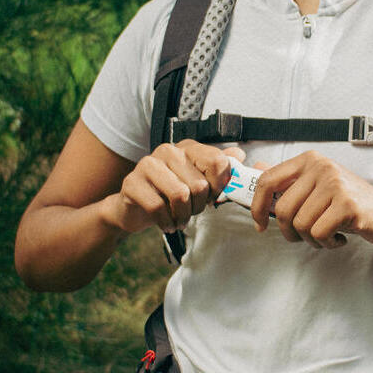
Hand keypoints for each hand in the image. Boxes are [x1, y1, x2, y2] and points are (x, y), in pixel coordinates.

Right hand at [107, 141, 242, 236]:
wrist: (134, 209)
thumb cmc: (169, 194)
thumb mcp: (197, 181)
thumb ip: (218, 168)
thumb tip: (240, 154)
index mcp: (188, 148)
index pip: (218, 162)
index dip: (219, 187)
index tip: (211, 197)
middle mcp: (169, 151)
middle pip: (200, 185)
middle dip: (198, 207)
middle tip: (189, 211)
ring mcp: (148, 164)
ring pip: (180, 195)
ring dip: (182, 216)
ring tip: (178, 219)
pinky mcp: (132, 183)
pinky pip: (157, 207)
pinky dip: (165, 222)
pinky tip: (165, 223)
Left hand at [248, 150, 372, 249]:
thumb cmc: (349, 204)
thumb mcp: (317, 187)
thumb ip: (288, 181)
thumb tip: (256, 166)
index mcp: (309, 160)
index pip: (268, 180)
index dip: (257, 206)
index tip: (260, 226)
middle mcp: (321, 167)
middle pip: (282, 209)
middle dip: (289, 232)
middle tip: (306, 236)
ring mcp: (336, 184)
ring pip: (300, 224)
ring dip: (311, 240)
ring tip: (327, 235)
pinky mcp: (348, 205)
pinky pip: (318, 233)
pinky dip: (326, 243)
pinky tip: (339, 237)